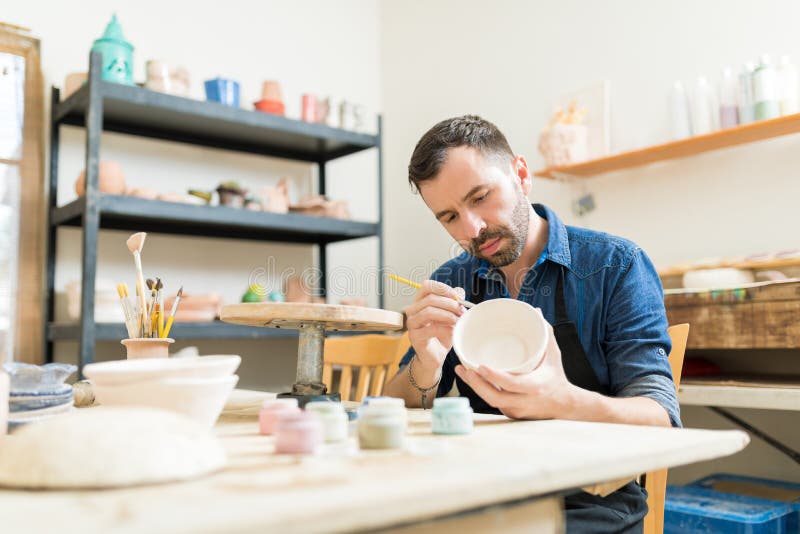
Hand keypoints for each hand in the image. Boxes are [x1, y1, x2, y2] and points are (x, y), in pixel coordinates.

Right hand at [403, 280, 465, 371]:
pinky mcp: (415, 337)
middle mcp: (413, 311)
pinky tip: (453, 331)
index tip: (457, 296)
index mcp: (420, 302)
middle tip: (461, 311)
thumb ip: (453, 302)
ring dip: (447, 315)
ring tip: (458, 321)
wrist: (436, 356)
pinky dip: (445, 329)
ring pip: (428, 312)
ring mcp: (412, 324)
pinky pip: (430, 329)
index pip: (426, 286)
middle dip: (449, 304)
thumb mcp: (450, 316)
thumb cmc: (442, 335)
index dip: (442, 288)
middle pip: (430, 299)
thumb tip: (459, 291)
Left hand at [454, 321, 580, 419]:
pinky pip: (494, 403)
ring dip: (474, 387)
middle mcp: (524, 401)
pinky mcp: (511, 414)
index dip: (494, 377)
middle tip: (463, 368)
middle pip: (494, 398)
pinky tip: (472, 380)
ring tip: (462, 371)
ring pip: (491, 401)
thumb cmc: (556, 376)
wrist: (564, 405)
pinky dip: (483, 391)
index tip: (480, 366)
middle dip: (476, 384)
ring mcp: (516, 410)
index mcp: (536, 385)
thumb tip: (536, 312)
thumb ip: (545, 333)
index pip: (512, 384)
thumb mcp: (554, 354)